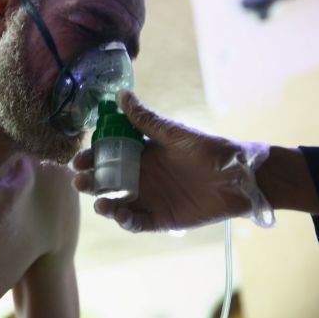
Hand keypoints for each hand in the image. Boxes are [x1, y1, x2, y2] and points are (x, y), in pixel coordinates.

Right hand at [72, 91, 273, 231]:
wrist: (239, 177)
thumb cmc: (208, 150)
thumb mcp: (174, 133)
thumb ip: (146, 119)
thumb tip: (122, 94)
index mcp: (140, 156)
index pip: (107, 157)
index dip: (91, 158)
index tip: (79, 159)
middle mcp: (140, 178)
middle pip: (106, 182)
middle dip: (90, 183)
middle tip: (80, 181)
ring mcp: (149, 199)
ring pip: (117, 205)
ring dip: (105, 206)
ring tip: (101, 204)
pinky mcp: (161, 219)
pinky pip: (137, 223)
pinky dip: (126, 222)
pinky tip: (121, 216)